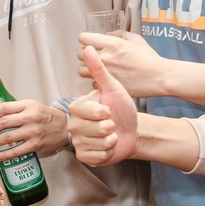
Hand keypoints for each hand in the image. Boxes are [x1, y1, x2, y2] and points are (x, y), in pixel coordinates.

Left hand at [0, 98, 66, 161]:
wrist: (66, 126)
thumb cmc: (47, 116)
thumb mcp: (33, 105)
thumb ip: (17, 108)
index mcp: (28, 106)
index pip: (4, 108)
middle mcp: (29, 118)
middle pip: (3, 122)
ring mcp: (32, 132)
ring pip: (7, 137)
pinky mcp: (35, 145)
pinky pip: (16, 151)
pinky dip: (5, 155)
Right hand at [70, 47, 138, 165]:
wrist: (131, 130)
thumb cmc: (121, 108)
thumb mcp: (112, 88)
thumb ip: (99, 69)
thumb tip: (88, 47)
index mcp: (76, 107)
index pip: (92, 111)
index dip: (105, 112)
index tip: (108, 110)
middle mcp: (73, 125)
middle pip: (97, 128)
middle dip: (111, 126)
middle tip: (111, 123)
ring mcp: (77, 142)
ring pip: (99, 143)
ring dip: (111, 139)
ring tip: (110, 134)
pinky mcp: (84, 157)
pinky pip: (98, 156)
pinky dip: (108, 152)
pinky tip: (108, 146)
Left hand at [76, 30, 163, 96]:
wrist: (159, 78)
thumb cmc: (149, 58)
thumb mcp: (136, 39)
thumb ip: (119, 34)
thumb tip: (107, 34)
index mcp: (112, 43)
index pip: (83, 38)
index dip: (86, 39)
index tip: (90, 42)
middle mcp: (106, 57)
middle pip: (80, 54)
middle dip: (86, 54)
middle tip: (95, 56)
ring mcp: (105, 72)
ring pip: (81, 70)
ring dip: (88, 68)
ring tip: (98, 69)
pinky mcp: (107, 85)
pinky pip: (92, 83)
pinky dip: (97, 81)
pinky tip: (106, 79)